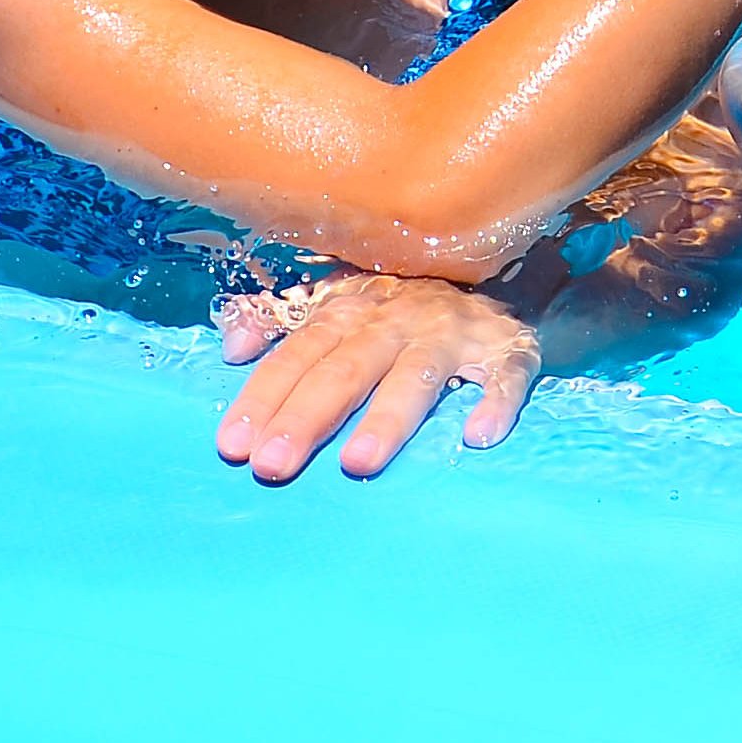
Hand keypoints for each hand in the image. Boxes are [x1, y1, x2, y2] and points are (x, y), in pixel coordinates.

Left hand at [212, 272, 543, 483]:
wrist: (491, 276)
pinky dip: (496, 402)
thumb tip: (232, 348)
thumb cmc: (396, 308)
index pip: (298, 355)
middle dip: (307, 418)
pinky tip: (479, 436)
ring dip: (388, 417)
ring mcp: (455, 334)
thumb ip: (276, 320)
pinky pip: (506, 376)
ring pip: (418, 376)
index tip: (233, 446)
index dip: (264, 398)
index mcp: (350, 310)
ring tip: (358, 463)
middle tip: (273, 466)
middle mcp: (398, 320)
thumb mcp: (334, 301)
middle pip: (347, 370)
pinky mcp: (509, 349)